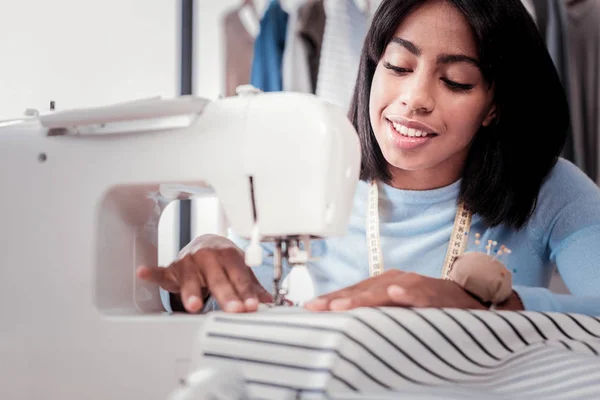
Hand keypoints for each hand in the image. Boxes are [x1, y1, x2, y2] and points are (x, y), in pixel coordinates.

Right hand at [137, 234, 272, 312]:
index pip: (239, 276)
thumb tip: (268, 301)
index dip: (246, 292)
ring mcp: (188, 262)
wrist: (205, 243)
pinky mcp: (171, 269)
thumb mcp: (240, 269)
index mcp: (228, 255)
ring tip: (193, 305)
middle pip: (217, 278)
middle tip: (234, 309)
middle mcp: (208, 256)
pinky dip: (151, 273)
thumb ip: (252, 286)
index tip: (252, 306)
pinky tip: (144, 272)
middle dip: (226, 295)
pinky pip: (159, 271)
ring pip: (190, 278)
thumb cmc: (224, 259)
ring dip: (191, 292)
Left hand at [304, 270, 489, 311]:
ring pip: (385, 291)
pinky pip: (421, 295)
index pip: (351, 292)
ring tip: (343, 306)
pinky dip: (408, 294)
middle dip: (339, 300)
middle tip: (318, 309)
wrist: (467, 302)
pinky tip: (396, 294)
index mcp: (382, 284)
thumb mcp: (394, 310)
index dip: (330, 300)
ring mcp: (415, 285)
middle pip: (362, 290)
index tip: (308, 309)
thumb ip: (371, 314)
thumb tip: (340, 324)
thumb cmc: (425, 308)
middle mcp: (395, 280)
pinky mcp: (436, 295)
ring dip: (364, 298)